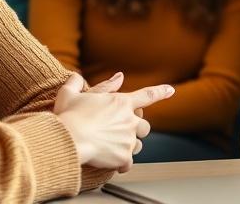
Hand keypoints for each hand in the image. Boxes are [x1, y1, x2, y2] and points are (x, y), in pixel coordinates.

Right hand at [54, 72, 173, 171]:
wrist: (69, 139)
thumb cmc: (68, 117)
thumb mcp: (70, 95)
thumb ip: (76, 83)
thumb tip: (78, 75)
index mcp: (121, 102)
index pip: (148, 95)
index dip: (161, 91)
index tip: (171, 90)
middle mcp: (130, 120)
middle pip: (144, 126)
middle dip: (137, 129)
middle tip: (122, 132)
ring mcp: (128, 139)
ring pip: (138, 144)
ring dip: (130, 146)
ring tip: (115, 148)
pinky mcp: (123, 156)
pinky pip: (128, 163)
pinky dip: (122, 164)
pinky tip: (114, 165)